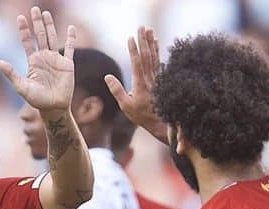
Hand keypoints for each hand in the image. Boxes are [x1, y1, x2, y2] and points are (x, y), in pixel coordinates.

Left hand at [0, 7, 75, 111]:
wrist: (53, 108)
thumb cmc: (37, 100)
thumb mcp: (21, 87)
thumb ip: (11, 73)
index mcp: (33, 62)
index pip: (27, 41)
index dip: (24, 30)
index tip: (20, 18)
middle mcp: (44, 58)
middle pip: (39, 36)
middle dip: (36, 22)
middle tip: (34, 8)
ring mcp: (56, 60)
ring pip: (52, 38)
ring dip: (49, 26)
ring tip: (46, 13)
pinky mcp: (67, 65)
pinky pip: (70, 49)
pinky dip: (71, 38)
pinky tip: (71, 28)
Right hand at [105, 27, 168, 144]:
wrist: (160, 122)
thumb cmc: (141, 115)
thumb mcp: (125, 106)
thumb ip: (117, 90)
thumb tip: (107, 77)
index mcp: (140, 84)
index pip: (136, 63)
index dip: (133, 50)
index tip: (130, 38)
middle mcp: (150, 79)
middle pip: (147, 56)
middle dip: (143, 40)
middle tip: (141, 27)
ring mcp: (156, 78)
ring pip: (154, 56)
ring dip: (151, 42)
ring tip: (149, 30)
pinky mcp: (160, 79)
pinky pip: (158, 61)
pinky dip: (157, 51)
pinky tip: (156, 43)